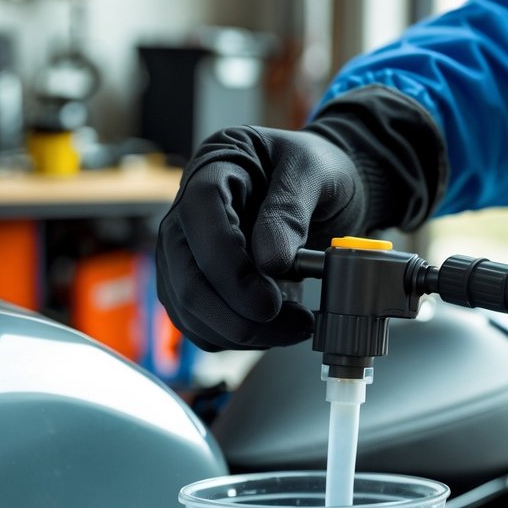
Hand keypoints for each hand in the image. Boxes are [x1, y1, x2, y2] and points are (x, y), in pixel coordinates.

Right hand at [156, 88, 445, 350]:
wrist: (322, 190)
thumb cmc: (317, 171)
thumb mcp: (316, 172)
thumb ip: (291, 209)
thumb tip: (270, 261)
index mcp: (214, 168)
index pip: (200, 217)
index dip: (228, 266)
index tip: (268, 301)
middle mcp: (187, 212)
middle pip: (187, 275)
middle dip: (238, 315)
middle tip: (294, 325)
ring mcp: (186, 253)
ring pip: (191, 309)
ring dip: (242, 333)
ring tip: (296, 326)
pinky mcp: (196, 285)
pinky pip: (201, 325)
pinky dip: (237, 339)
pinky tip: (276, 330)